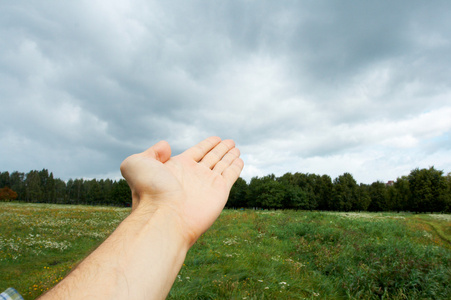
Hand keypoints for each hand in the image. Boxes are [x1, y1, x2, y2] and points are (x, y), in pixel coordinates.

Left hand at [120, 136, 243, 244]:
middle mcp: (194, 175)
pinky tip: (240, 159)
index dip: (207, 144)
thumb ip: (150, 152)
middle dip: (221, 149)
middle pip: (212, 157)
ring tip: (236, 148)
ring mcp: (207, 184)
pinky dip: (236, 167)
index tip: (216, 138)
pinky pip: (231, 175)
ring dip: (230, 156)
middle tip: (230, 142)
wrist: (163, 216)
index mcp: (178, 167)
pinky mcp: (220, 192)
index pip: (196, 152)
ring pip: (223, 165)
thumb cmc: (149, 192)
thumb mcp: (137, 164)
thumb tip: (167, 146)